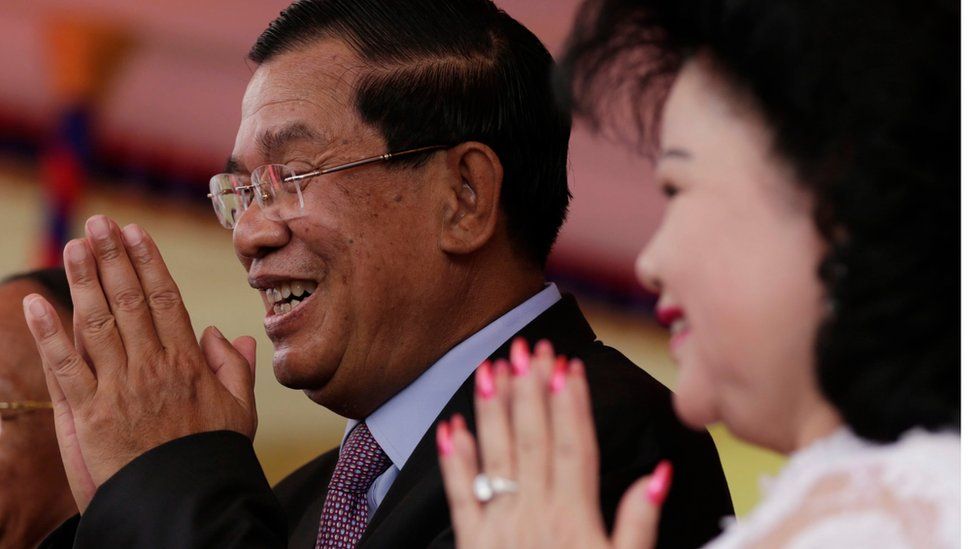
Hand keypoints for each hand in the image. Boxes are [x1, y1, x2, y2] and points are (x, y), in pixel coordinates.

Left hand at [22, 215, 257, 511]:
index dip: (148, 263)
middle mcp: (153, 366)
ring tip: (73, 246)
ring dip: (83, 281)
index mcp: (188, 362)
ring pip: (98, 323)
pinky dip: (49, 335)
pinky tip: (36, 304)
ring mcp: (120, 388)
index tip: (136, 234)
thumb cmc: (214, 457)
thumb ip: (235, 369)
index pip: (164, 300)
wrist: (188, 501)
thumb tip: (227, 334)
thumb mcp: (241, 411)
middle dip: (113, 258)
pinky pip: (65, 368)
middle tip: (100, 223)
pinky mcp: (90, 415)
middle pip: (129, 301)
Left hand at [437, 338, 672, 548]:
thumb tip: (658, 473)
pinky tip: (451, 427)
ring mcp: (501, 525)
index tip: (569, 366)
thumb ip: (639, 522)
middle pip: (535, 441)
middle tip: (529, 348)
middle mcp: (536, 513)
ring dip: (494, 411)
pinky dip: (455, 461)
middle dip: (532, 390)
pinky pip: (460, 496)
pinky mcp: (473, 540)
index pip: (576, 447)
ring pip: (498, 457)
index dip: (573, 404)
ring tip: (491, 369)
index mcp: (576, 517)